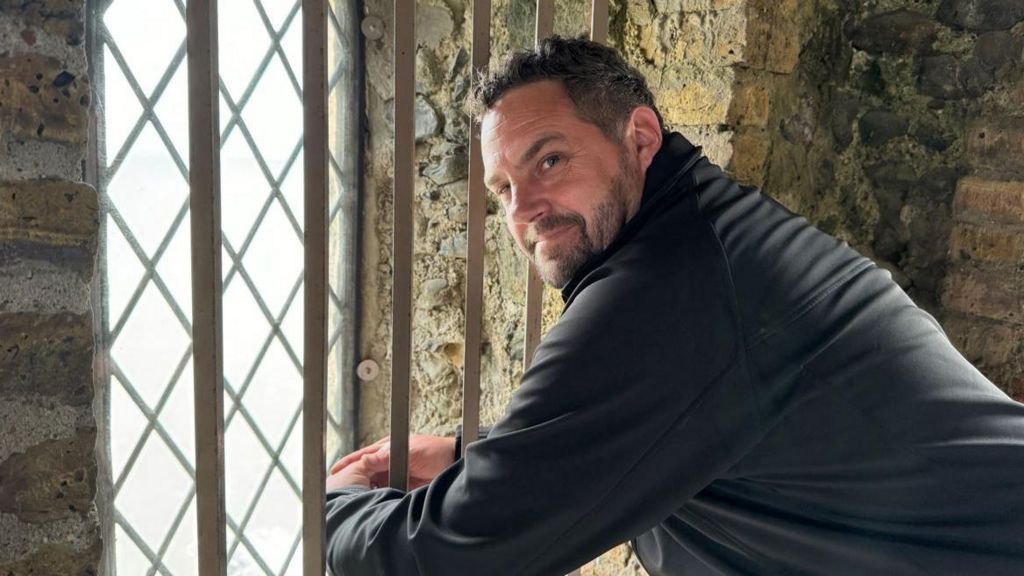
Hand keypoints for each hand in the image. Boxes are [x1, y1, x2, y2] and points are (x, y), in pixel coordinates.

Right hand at [327, 435, 455, 490]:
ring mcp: (395, 474)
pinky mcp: (403, 487)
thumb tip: (364, 459)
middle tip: (338, 490)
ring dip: (365, 490)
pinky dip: (379, 498)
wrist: (453, 463)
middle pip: (365, 472)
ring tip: (351, 500)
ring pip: (374, 484)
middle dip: (353, 480)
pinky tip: (371, 504)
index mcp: (386, 449)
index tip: (333, 471)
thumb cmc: (434, 451)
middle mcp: (387, 462)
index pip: (362, 456)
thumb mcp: (410, 451)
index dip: (347, 463)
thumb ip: (386, 456)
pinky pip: (386, 493)